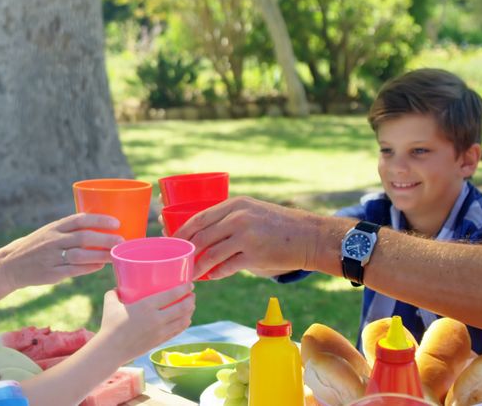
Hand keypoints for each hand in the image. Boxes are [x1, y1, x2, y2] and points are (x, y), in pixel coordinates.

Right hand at [0, 213, 123, 288]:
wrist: (10, 265)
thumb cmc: (36, 247)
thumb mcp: (48, 233)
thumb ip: (69, 231)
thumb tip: (98, 229)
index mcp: (54, 228)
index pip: (80, 219)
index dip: (99, 220)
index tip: (116, 222)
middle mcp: (53, 240)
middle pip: (84, 238)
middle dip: (105, 239)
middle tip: (122, 241)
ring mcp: (51, 257)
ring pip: (81, 255)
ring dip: (101, 255)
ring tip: (115, 255)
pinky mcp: (50, 273)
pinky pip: (73, 270)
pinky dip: (88, 268)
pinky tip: (100, 266)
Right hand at [96, 284, 195, 359]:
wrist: (111, 350)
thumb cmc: (109, 325)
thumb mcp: (110, 304)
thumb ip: (114, 293)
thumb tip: (118, 287)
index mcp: (146, 306)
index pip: (172, 295)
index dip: (184, 289)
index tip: (190, 285)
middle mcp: (157, 318)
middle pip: (182, 308)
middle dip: (190, 300)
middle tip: (192, 295)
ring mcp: (160, 332)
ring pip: (182, 321)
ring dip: (189, 312)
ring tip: (191, 307)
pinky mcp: (159, 341)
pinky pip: (176, 331)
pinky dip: (183, 325)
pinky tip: (185, 321)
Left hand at [173, 196, 324, 279]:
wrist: (308, 236)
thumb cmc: (278, 225)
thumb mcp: (252, 211)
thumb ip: (230, 218)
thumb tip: (203, 234)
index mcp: (235, 205)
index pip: (199, 218)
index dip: (182, 232)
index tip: (173, 242)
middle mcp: (238, 217)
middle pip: (201, 236)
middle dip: (186, 251)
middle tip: (178, 262)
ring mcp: (246, 236)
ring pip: (211, 254)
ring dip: (198, 267)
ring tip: (190, 274)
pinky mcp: (254, 255)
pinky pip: (227, 267)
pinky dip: (216, 273)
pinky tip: (212, 276)